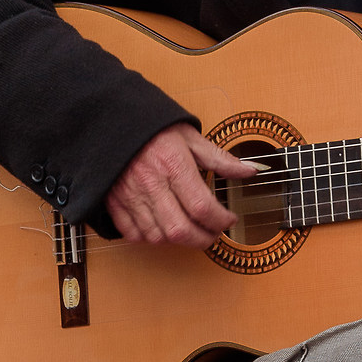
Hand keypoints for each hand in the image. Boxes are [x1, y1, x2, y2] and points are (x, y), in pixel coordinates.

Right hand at [106, 125, 247, 248]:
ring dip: (179, 240)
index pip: (202, 207)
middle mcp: (151, 184)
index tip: (229, 219)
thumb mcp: (190, 137)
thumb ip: (220, 158)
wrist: (113, 121)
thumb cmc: (153, 129)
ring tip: (191, 230)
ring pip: (157, 237)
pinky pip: (133, 234)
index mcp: (173, 165)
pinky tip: (164, 229)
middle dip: (203, 239)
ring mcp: (130, 196)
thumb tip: (249, 170)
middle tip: (214, 232)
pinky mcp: (114, 202)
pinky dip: (151, 238)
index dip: (221, 220)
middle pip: (180, 230)